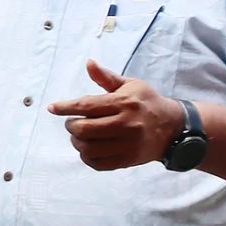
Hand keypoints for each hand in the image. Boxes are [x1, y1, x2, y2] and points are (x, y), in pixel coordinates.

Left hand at [48, 60, 185, 170]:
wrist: (173, 128)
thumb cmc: (146, 103)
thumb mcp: (130, 85)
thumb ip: (106, 77)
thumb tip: (88, 63)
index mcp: (125, 103)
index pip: (86, 106)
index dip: (65, 107)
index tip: (52, 108)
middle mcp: (126, 124)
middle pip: (83, 129)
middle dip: (70, 125)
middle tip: (72, 122)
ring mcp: (127, 145)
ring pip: (87, 147)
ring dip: (76, 141)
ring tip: (80, 134)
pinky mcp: (127, 160)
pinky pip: (96, 162)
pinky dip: (86, 156)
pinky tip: (89, 147)